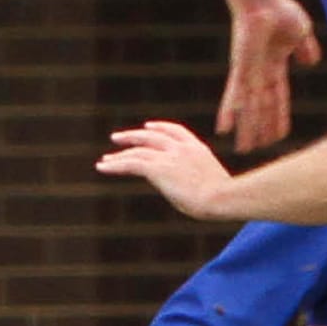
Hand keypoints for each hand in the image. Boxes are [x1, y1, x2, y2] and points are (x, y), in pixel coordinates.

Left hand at [96, 121, 240, 218]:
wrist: (222, 197)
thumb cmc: (224, 199)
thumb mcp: (213, 183)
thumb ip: (198, 180)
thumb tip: (194, 191)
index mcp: (198, 149)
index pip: (176, 131)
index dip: (160, 127)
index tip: (148, 126)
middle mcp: (182, 148)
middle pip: (151, 136)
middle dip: (133, 136)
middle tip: (117, 138)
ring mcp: (169, 157)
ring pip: (137, 152)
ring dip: (119, 155)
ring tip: (105, 159)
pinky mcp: (158, 169)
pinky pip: (131, 164)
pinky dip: (115, 165)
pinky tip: (102, 167)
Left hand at [217, 0, 321, 150]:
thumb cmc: (280, 8)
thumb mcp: (301, 32)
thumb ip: (305, 49)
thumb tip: (310, 62)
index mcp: (274, 64)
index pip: (278, 96)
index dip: (279, 116)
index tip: (280, 135)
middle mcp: (258, 72)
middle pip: (261, 107)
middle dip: (260, 128)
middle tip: (256, 149)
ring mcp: (248, 71)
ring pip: (249, 108)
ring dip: (246, 129)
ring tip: (242, 149)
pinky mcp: (240, 68)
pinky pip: (235, 95)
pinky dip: (229, 113)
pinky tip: (222, 130)